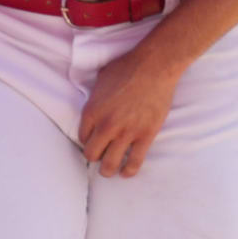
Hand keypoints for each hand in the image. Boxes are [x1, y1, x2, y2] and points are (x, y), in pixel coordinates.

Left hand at [78, 48, 181, 177]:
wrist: (154, 66)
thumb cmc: (128, 66)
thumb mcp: (101, 78)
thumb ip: (95, 96)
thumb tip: (95, 103)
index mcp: (92, 110)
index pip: (82, 137)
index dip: (87, 140)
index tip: (93, 140)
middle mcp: (106, 125)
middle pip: (92, 154)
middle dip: (94, 156)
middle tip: (100, 154)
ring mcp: (126, 133)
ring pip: (110, 164)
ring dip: (108, 170)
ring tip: (109, 170)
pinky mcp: (145, 136)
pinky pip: (134, 162)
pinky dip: (129, 171)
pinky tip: (126, 172)